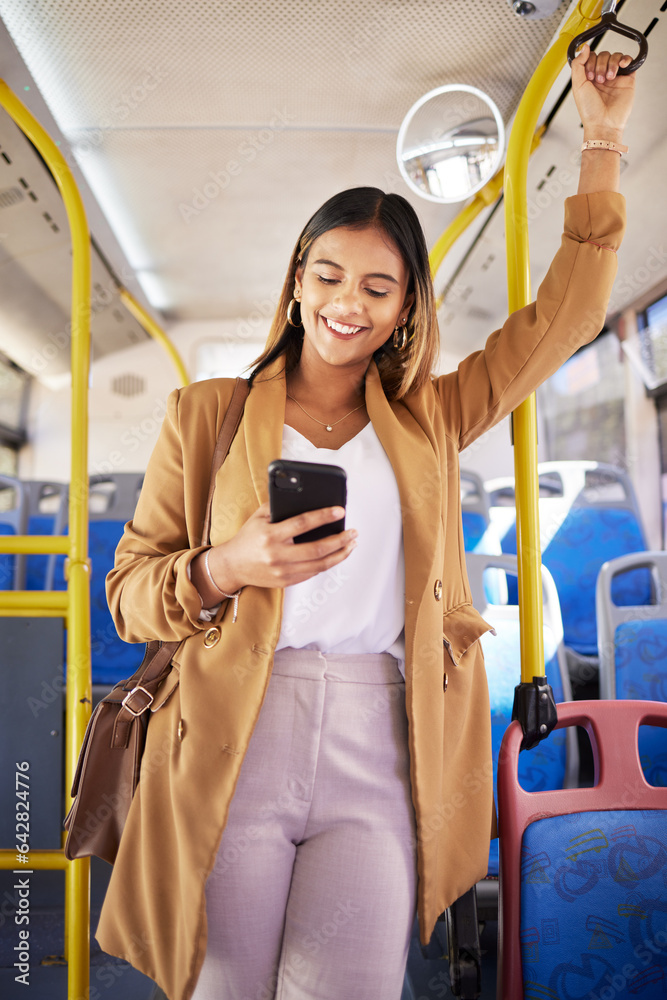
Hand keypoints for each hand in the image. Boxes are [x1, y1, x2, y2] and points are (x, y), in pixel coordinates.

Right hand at [208, 502, 356, 591]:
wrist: (232, 566)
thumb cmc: (248, 537)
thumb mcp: (259, 517)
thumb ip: (279, 505)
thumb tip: (304, 496)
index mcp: (270, 535)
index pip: (302, 523)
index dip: (323, 516)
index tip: (340, 511)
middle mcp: (277, 555)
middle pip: (317, 549)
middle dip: (339, 540)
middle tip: (353, 532)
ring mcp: (282, 571)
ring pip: (319, 565)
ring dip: (339, 554)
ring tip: (351, 544)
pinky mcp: (286, 582)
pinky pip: (312, 573)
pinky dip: (326, 563)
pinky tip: (335, 554)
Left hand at [571, 44, 636, 140]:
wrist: (604, 123)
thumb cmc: (590, 110)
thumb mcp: (577, 85)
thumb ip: (578, 64)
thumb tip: (584, 47)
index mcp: (588, 77)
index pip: (591, 57)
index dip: (589, 61)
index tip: (588, 76)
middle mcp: (601, 76)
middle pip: (603, 55)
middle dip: (599, 65)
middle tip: (598, 80)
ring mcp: (615, 77)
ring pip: (615, 56)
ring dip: (611, 64)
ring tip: (609, 78)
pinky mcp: (627, 79)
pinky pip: (628, 61)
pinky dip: (625, 59)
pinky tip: (621, 65)